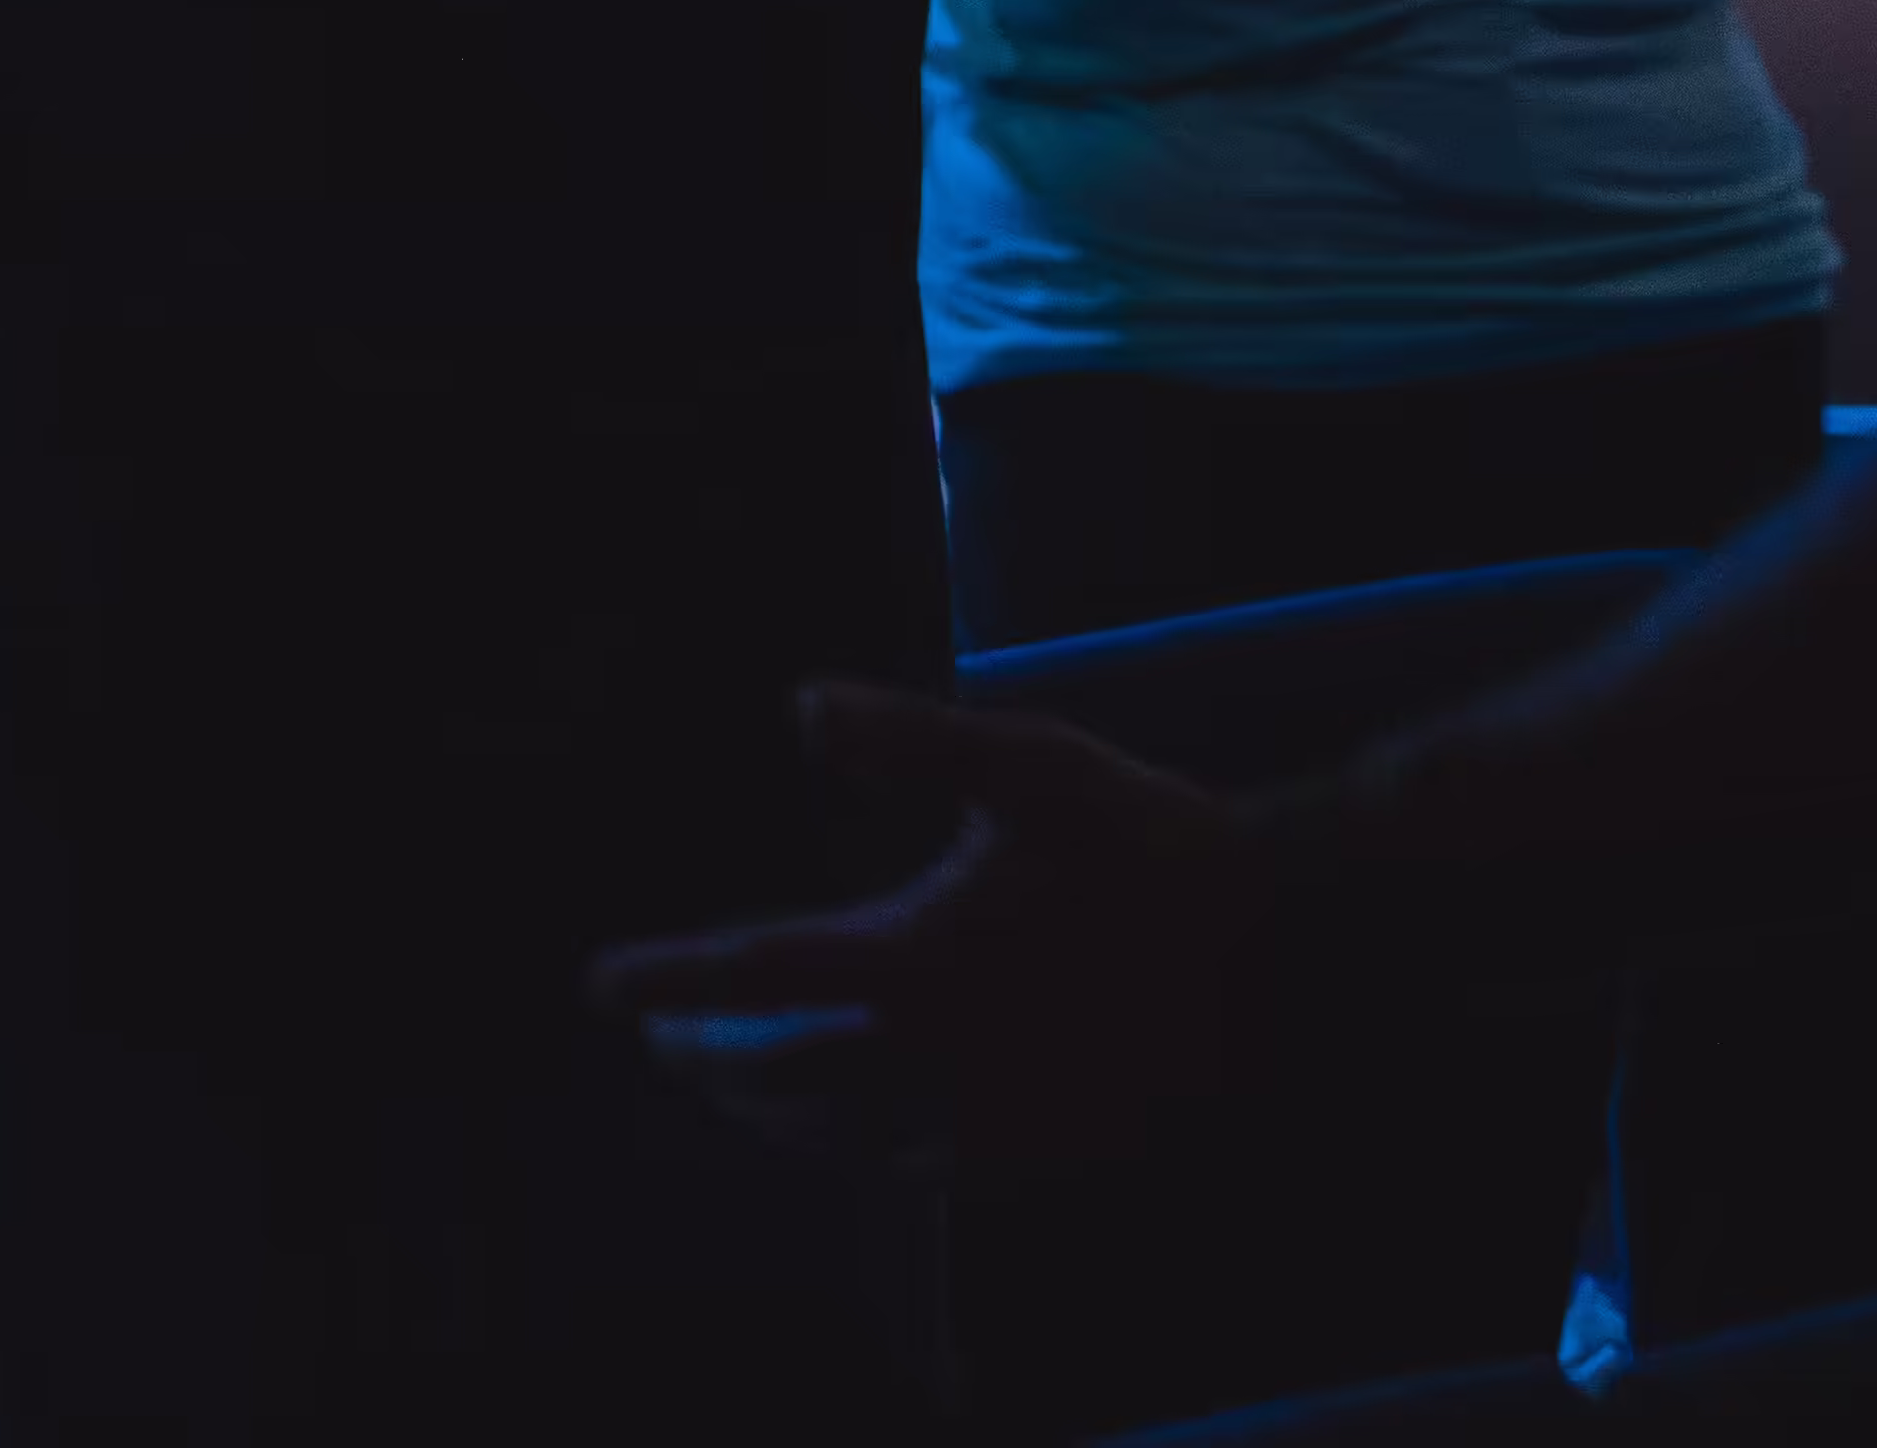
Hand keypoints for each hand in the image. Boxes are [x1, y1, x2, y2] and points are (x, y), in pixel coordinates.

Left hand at [592, 683, 1272, 1170]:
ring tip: (739, 1087)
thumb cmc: (1152, 845)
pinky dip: (861, 1149)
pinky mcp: (1038, 1158)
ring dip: (774, 1113)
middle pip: (780, 1080)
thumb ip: (910, 740)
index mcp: (916, 962)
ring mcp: (986, 1124)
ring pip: (840, 1141)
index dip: (668, 981)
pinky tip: (862, 1126)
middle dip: (710, 1062)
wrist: (1279, 960)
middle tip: (664, 1041)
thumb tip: (801, 704)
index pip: (754, 978)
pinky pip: (916, 1171)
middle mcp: (934, 1060)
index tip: (598, 987)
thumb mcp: (1029, 764)